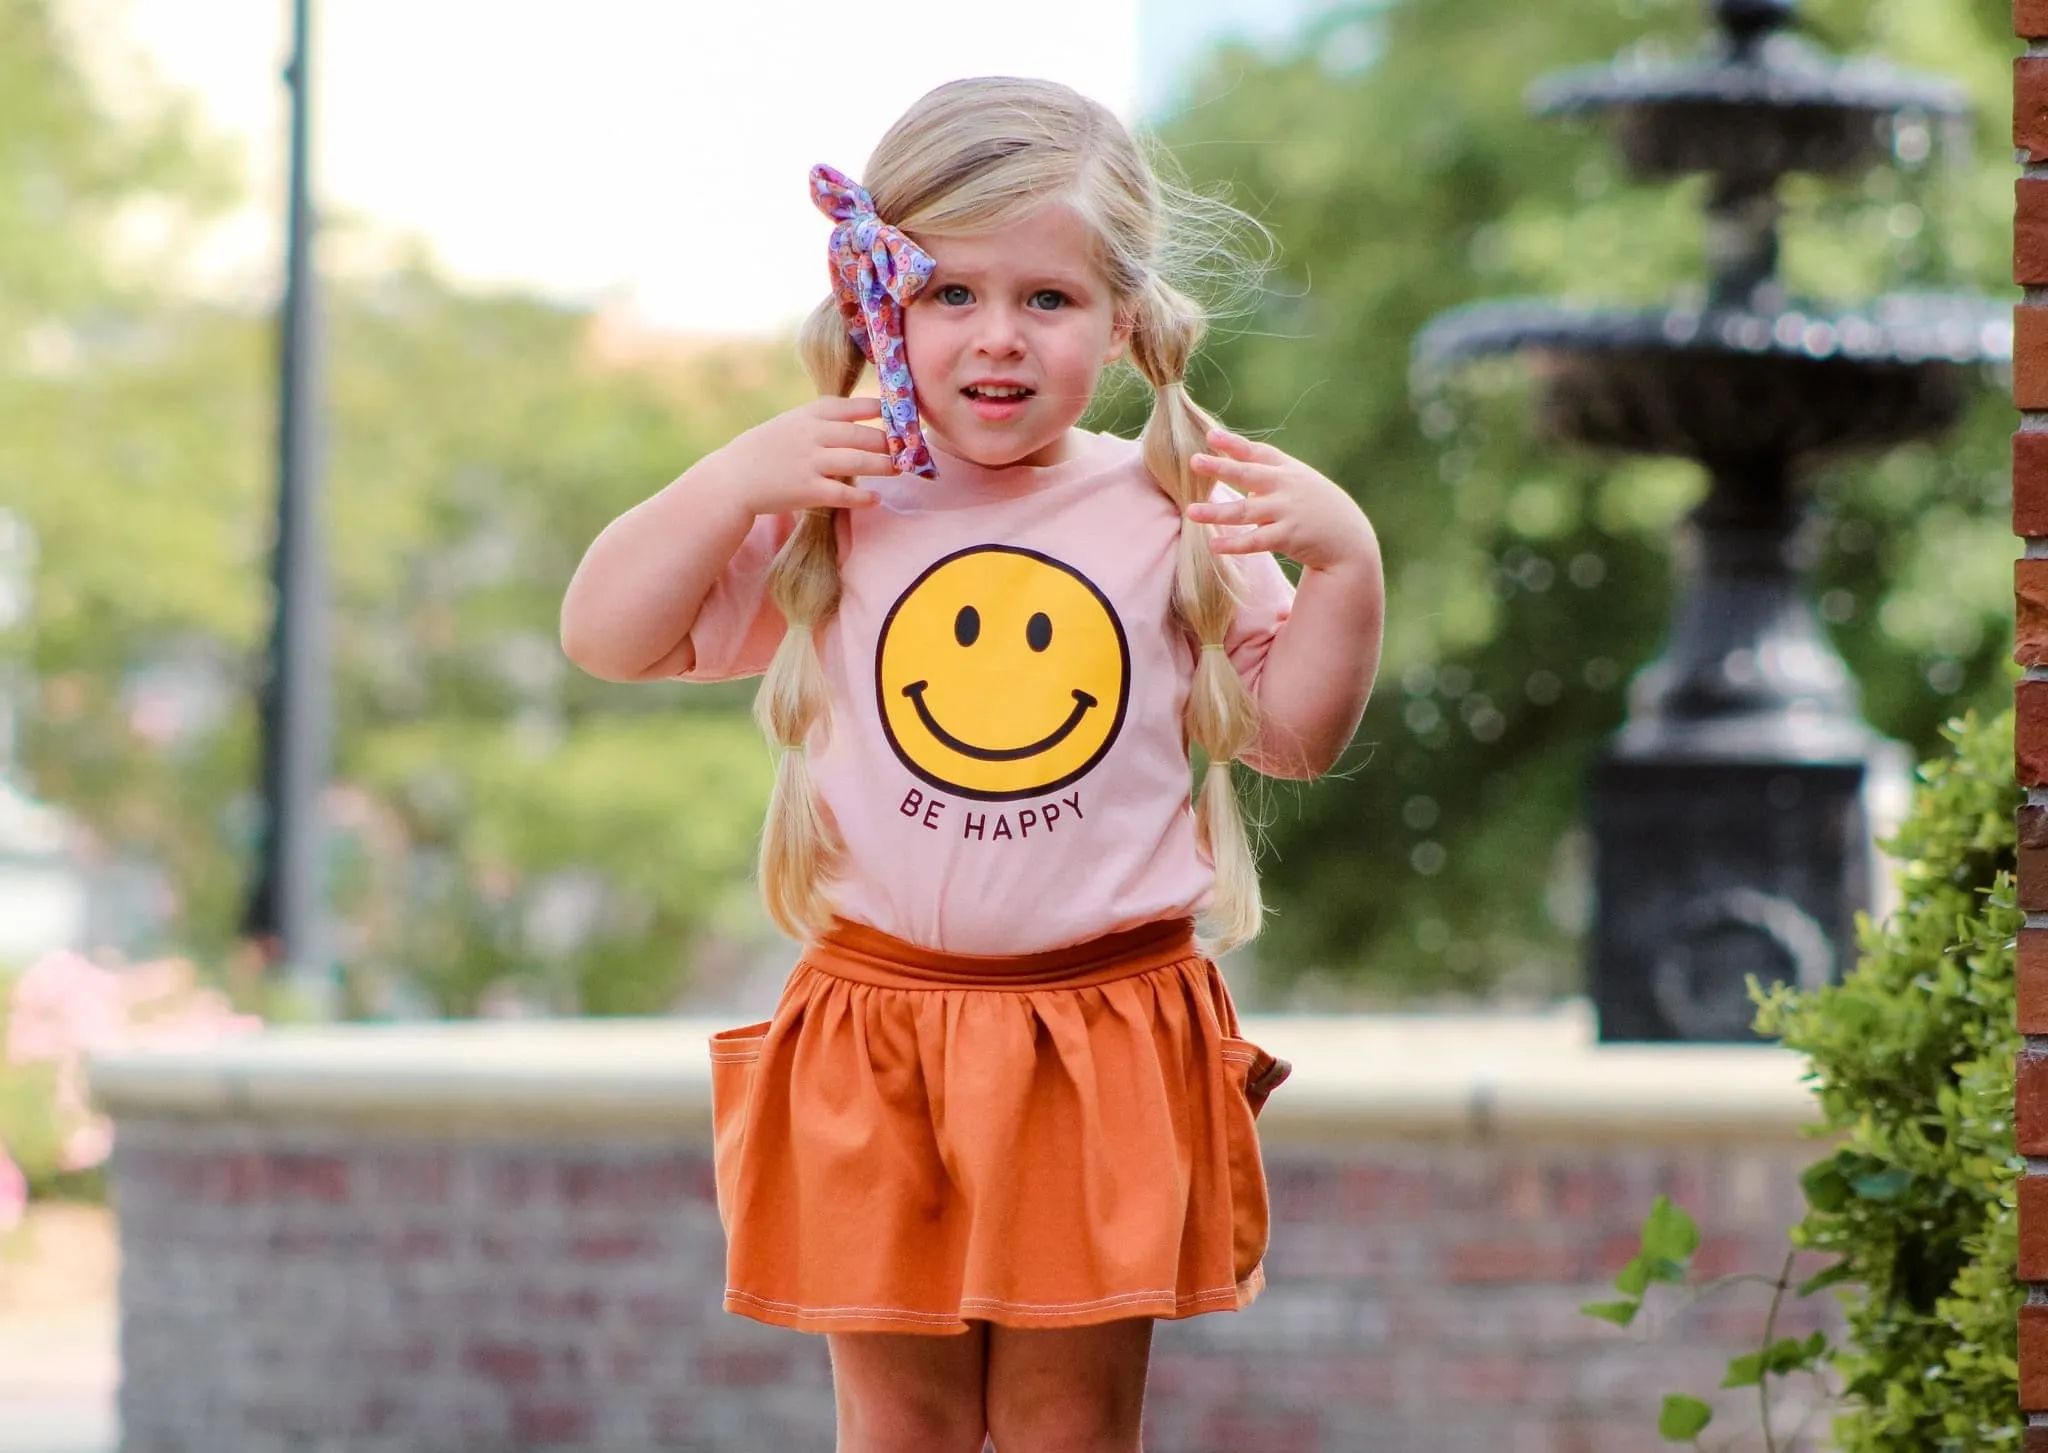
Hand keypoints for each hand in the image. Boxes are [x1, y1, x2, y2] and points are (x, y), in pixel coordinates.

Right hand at [692, 395, 898, 516]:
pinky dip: (864, 497)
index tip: (902, 414)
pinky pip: (844, 494)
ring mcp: (810, 463)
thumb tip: (863, 420)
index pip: (854, 406)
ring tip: (901, 469)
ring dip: (886, 466)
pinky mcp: (807, 490)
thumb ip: (822, 421)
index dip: (882, 410)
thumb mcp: (791, 423)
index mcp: (809, 414)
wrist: (733, 478)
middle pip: (863, 436)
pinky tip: (875, 498)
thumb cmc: (765, 450)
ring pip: (860, 462)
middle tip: (910, 448)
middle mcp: (812, 435)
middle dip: (891, 442)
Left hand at [1185, 428, 1375, 572]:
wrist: (1350, 540)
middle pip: (1248, 474)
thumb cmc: (1320, 510)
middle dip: (1220, 467)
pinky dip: (1234, 544)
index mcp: (1289, 470)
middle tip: (1193, 461)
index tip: (1210, 436)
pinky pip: (1255, 541)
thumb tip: (1242, 483)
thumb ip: (1273, 480)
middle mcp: (1286, 487)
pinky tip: (1213, 545)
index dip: (1234, 444)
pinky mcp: (1288, 537)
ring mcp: (1287, 511)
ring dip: (1216, 512)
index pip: (1258, 452)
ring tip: (1191, 512)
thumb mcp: (1302, 484)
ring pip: (1245, 511)